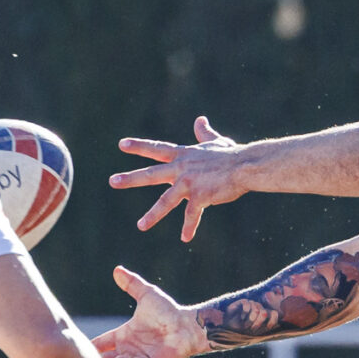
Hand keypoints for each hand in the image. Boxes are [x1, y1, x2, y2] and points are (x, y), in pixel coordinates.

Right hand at [92, 266, 206, 357]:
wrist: (188, 325)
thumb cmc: (169, 311)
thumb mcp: (147, 295)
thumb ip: (132, 284)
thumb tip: (117, 269)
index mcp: (125, 335)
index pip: (103, 342)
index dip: (92, 345)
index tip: (77, 346)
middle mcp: (130, 349)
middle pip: (107, 357)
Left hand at [110, 117, 246, 241]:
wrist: (246, 165)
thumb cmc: (233, 154)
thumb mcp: (215, 141)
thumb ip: (204, 133)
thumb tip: (200, 119)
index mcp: (184, 156)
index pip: (157, 150)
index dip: (139, 147)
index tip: (121, 144)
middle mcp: (182, 169)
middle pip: (151, 174)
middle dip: (131, 178)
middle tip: (112, 181)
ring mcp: (189, 183)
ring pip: (166, 201)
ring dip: (152, 215)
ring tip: (140, 226)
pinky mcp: (201, 196)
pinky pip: (192, 215)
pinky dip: (189, 227)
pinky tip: (185, 238)